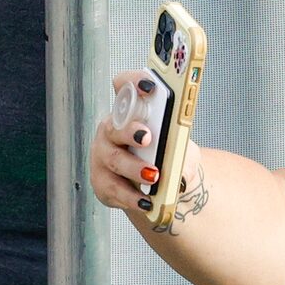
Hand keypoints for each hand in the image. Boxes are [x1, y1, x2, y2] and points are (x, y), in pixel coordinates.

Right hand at [89, 70, 202, 220]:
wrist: (161, 187)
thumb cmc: (168, 157)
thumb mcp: (180, 146)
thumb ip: (181, 146)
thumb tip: (179, 161)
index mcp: (129, 111)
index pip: (124, 86)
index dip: (134, 82)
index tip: (150, 87)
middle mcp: (111, 131)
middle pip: (115, 126)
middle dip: (130, 131)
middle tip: (147, 137)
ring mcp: (104, 157)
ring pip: (115, 160)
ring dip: (134, 167)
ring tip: (155, 175)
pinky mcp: (103, 183)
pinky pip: (115, 189)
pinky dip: (133, 197)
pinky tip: (147, 202)